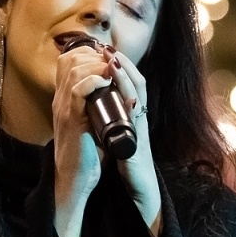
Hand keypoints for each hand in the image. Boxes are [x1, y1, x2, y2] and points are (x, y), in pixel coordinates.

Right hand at [52, 41, 112, 224]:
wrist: (76, 179)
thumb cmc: (88, 153)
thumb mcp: (93, 122)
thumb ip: (100, 105)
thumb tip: (120, 90)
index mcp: (65, 98)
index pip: (69, 60)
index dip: (89, 53)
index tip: (108, 58)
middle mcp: (61, 99)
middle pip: (71, 59)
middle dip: (95, 55)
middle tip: (112, 62)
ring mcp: (64, 107)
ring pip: (74, 70)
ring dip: (96, 65)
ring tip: (112, 70)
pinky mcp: (70, 119)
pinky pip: (78, 90)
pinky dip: (93, 81)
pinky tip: (106, 82)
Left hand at [103, 48, 160, 231]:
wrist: (136, 188)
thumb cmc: (125, 162)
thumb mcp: (115, 134)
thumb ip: (110, 118)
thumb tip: (95, 102)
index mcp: (130, 114)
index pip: (127, 83)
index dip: (118, 66)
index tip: (103, 51)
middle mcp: (138, 116)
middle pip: (136, 82)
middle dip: (123, 63)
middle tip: (107, 48)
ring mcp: (140, 127)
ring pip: (138, 95)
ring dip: (126, 76)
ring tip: (113, 60)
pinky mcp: (138, 141)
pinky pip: (136, 117)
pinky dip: (130, 102)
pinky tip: (125, 92)